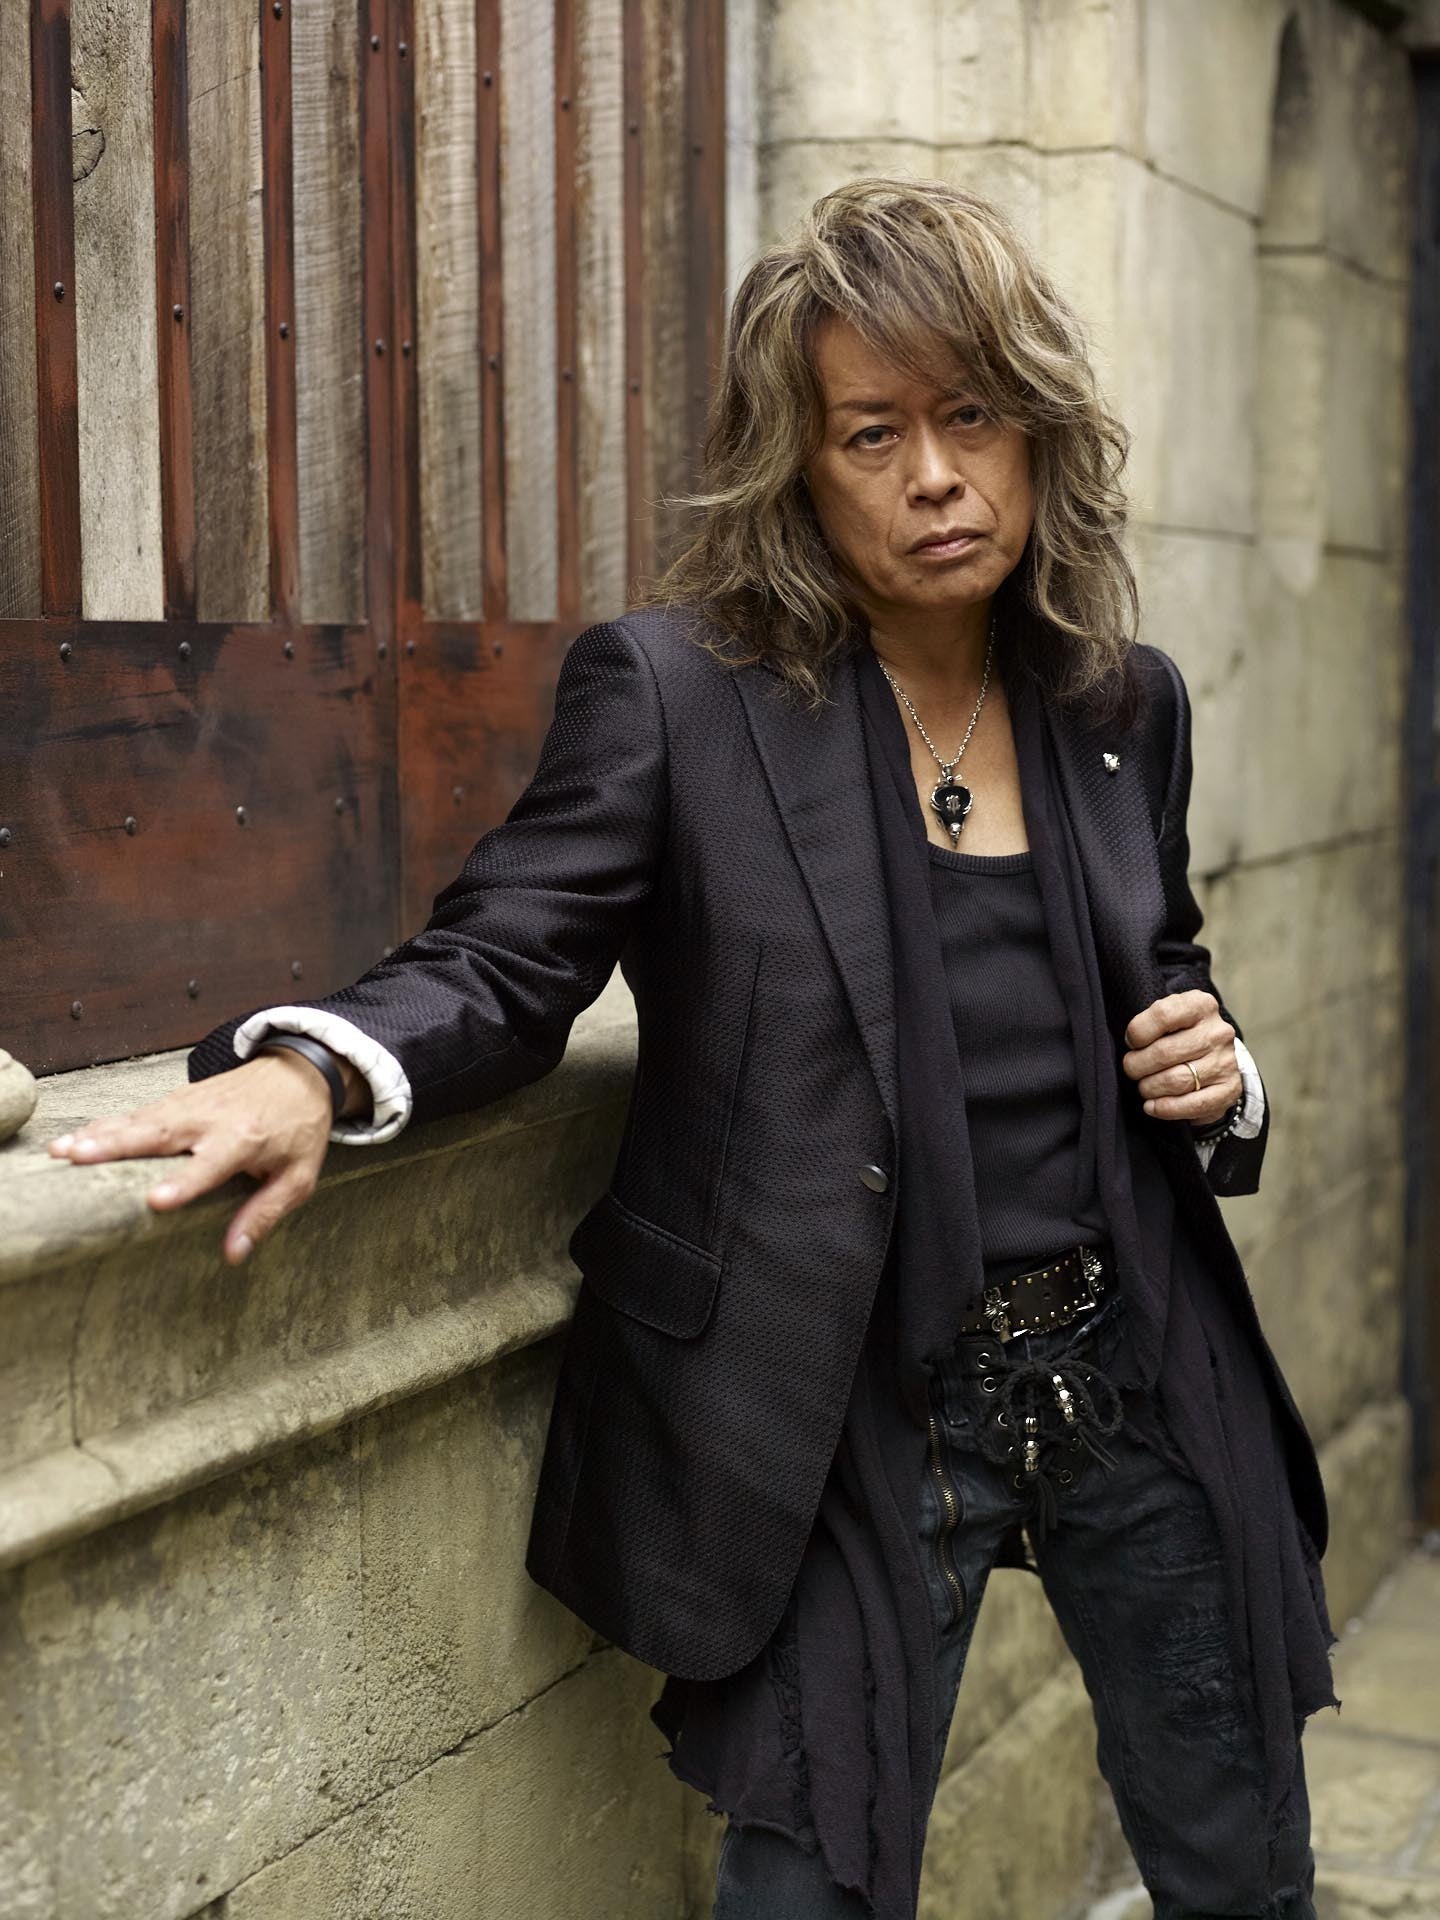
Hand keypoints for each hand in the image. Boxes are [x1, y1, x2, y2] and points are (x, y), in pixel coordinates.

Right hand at [44, 1051, 343, 1265]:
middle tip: (77, 1159)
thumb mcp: (299, 1176)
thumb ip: (265, 1214)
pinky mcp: (178, 1099)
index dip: (184, 1183)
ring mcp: (191, 1105)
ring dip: (99, 1134)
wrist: (299, 1074)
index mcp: (245, 1140)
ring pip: (140, 1120)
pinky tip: (78, 1136)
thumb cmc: (298, 1129)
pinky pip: (138, 1113)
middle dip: (116, 1146)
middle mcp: (211, 1120)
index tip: (155, 1201)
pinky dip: (106, 1124)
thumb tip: (233, 1253)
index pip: (209, 1165)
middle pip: (160, 1134)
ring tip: (62, 1151)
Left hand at [1121, 989, 1241, 1129]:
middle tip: (1132, 1069)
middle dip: (1137, 1065)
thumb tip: (1132, 1044)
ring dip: (1149, 1088)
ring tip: (1144, 1086)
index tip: (1132, 1042)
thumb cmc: (1180, 1036)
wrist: (1214, 1058)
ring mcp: (1226, 1062)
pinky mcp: (1229, 1090)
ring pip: (1175, 1081)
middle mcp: (1218, 1032)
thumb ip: (1149, 1024)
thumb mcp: (1167, 1019)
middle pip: (1164, 1052)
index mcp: (1201, 1006)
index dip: (1138, 1032)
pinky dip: (1165, 1109)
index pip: (1163, 1014)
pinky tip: (1152, 1106)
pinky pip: (1192, 1105)